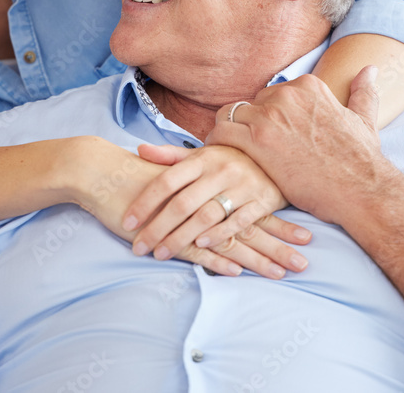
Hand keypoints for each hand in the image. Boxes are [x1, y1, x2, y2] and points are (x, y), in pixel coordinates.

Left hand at [121, 144, 310, 278]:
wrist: (276, 155)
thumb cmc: (228, 159)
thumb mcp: (200, 154)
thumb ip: (170, 156)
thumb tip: (139, 150)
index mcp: (201, 158)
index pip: (166, 181)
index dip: (145, 202)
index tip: (128, 223)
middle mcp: (219, 170)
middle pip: (182, 203)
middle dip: (158, 228)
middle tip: (139, 248)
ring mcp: (241, 185)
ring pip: (206, 215)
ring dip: (181, 237)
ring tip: (161, 253)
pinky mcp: (261, 200)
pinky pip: (237, 220)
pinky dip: (218, 234)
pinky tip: (201, 245)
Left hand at [206, 66, 386, 225]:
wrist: (360, 190)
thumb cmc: (361, 160)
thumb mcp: (364, 120)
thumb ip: (363, 92)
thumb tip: (370, 69)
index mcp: (308, 86)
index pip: (271, 94)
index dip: (267, 117)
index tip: (268, 135)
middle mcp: (286, 94)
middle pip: (250, 105)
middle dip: (248, 126)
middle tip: (249, 149)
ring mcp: (270, 115)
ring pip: (231, 115)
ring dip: (229, 133)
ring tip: (230, 152)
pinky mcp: (257, 140)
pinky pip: (222, 132)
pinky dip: (217, 143)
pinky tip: (222, 157)